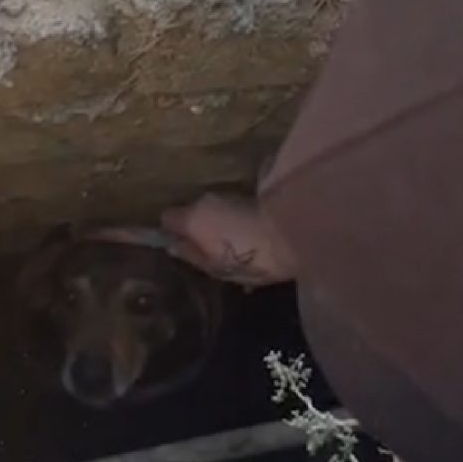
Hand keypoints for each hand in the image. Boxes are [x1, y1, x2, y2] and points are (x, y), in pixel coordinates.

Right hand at [160, 193, 294, 288]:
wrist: (295, 235)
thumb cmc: (249, 258)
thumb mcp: (214, 267)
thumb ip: (190, 254)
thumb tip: (172, 246)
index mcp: (192, 218)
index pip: (167, 217)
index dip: (172, 232)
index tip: (181, 247)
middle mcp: (206, 200)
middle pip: (191, 212)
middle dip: (197, 228)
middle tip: (209, 251)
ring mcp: (230, 194)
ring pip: (213, 210)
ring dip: (218, 225)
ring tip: (232, 247)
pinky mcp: (251, 195)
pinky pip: (232, 210)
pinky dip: (234, 222)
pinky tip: (247, 240)